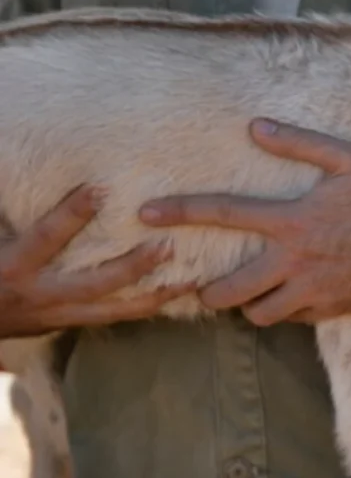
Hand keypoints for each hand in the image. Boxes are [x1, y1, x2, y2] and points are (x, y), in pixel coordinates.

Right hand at [0, 185, 193, 339]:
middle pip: (95, 282)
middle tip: (168, 246)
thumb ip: (5, 211)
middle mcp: (39, 293)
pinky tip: (177, 295)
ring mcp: (57, 313)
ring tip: (192, 278)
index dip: (72, 214)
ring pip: (113, 308)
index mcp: (13, 266)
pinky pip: (113, 318)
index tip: (100, 188)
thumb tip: (14, 168)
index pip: (47, 237)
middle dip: (133, 266)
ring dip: (154, 294)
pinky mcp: (67, 323)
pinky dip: (144, 308)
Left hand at [138, 119, 350, 325]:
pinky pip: (293, 319)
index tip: (144, 214)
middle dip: (207, 291)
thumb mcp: (348, 159)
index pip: (223, 214)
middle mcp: (295, 261)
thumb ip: (300, 144)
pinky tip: (294, 294)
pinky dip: (286, 309)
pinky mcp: (331, 310)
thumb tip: (256, 127)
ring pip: (258, 314)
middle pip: (228, 289)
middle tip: (205, 286)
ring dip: (248, 304)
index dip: (180, 211)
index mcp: (293, 220)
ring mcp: (313, 291)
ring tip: (251, 292)